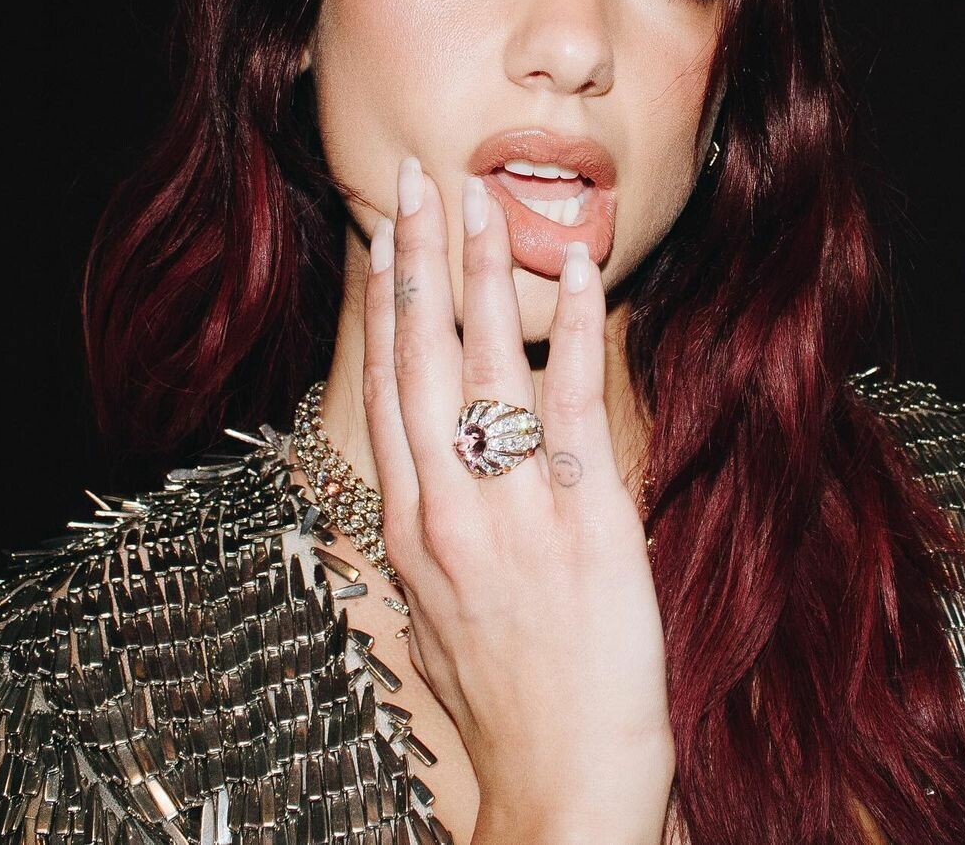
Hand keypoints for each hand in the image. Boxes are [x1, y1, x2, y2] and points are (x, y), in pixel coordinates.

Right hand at [361, 156, 674, 840]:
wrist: (563, 786)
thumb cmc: (504, 704)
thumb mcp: (434, 618)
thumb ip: (428, 539)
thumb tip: (428, 481)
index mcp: (408, 525)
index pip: (385, 385)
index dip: (382, 303)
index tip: (385, 238)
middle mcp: (444, 506)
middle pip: (417, 355)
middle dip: (413, 259)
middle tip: (414, 180)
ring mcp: (509, 509)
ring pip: (482, 362)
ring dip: (479, 271)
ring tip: (480, 198)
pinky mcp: (583, 518)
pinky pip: (568, 401)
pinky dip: (569, 325)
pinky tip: (575, 268)